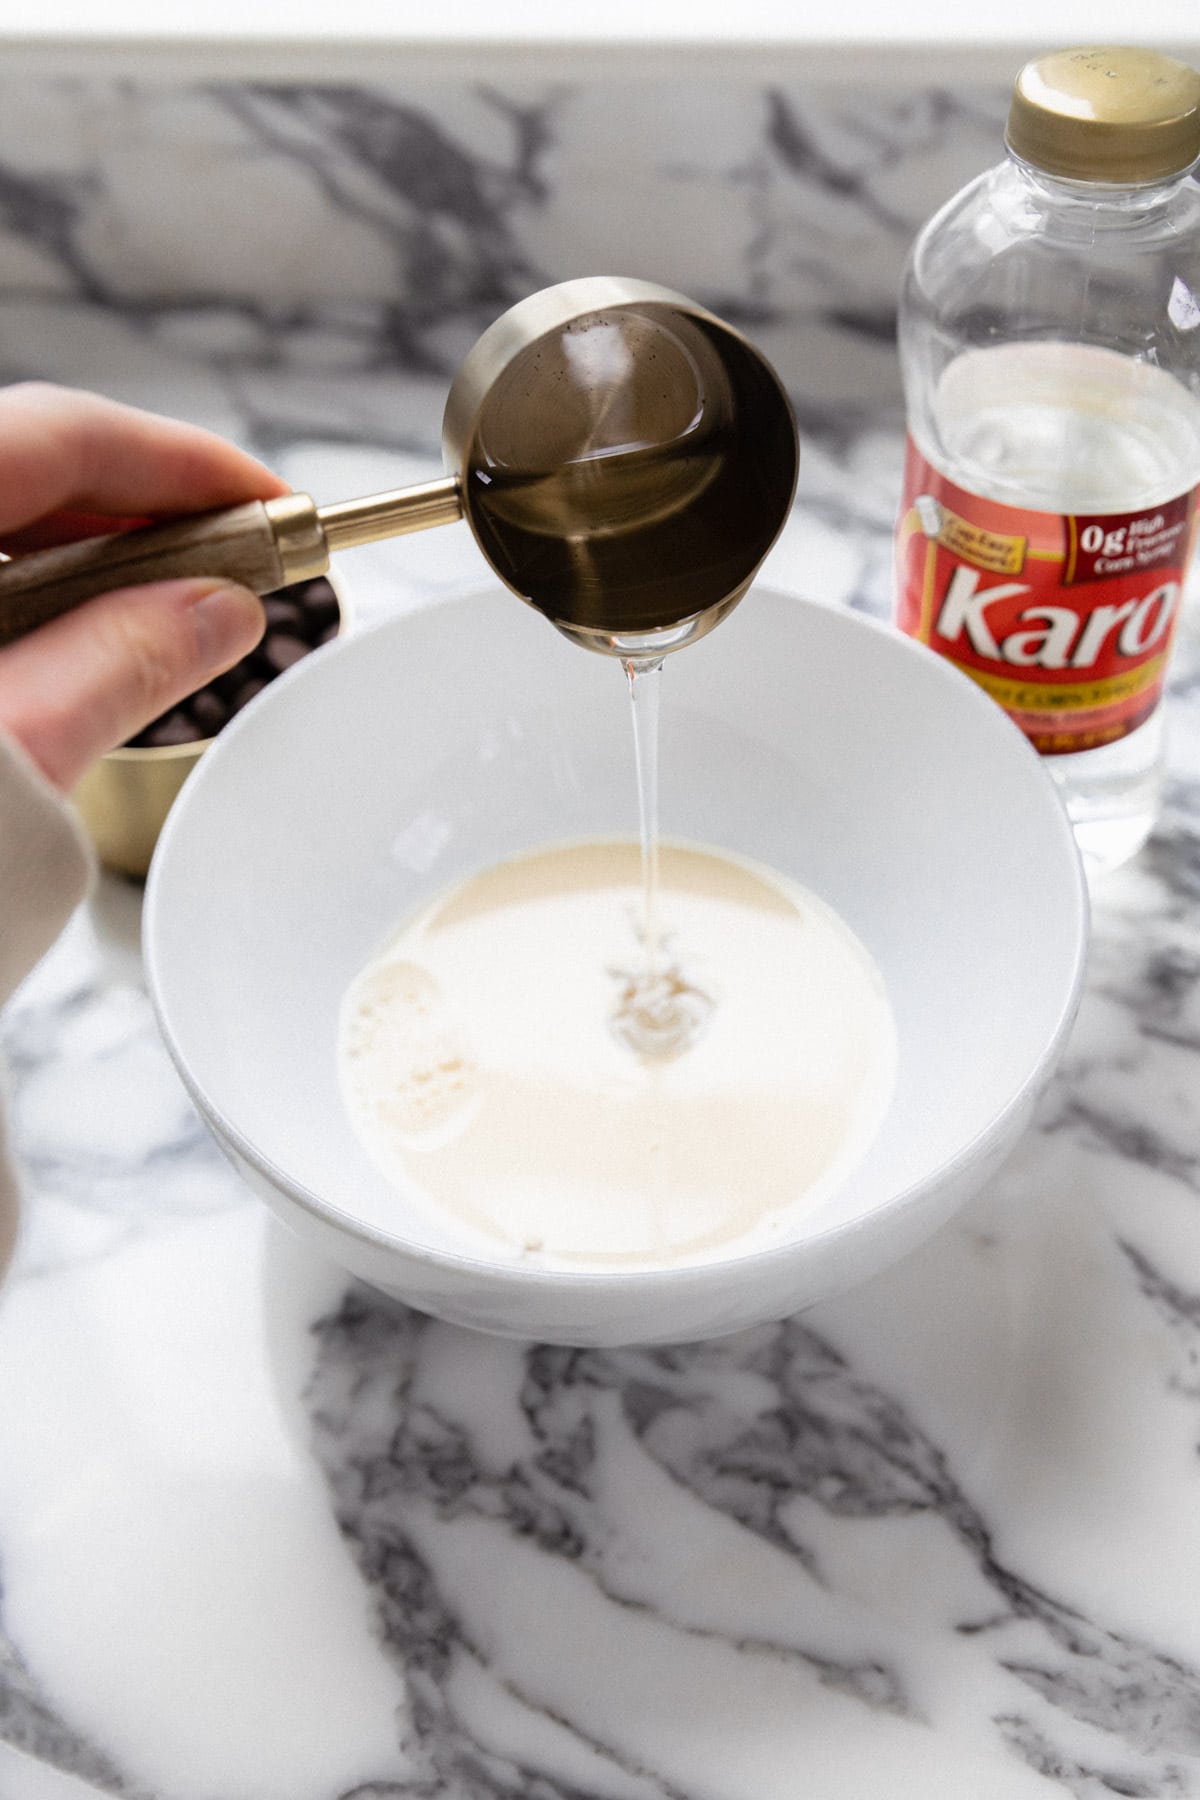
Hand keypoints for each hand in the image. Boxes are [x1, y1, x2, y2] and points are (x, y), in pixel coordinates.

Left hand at [0, 383, 288, 789]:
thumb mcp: (9, 747)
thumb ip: (117, 666)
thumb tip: (219, 613)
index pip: (70, 433)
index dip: (189, 465)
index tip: (276, 505)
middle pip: (37, 463)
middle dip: (147, 517)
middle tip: (239, 569)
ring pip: (4, 512)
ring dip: (87, 558)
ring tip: (160, 618)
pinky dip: (27, 587)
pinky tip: (64, 637)